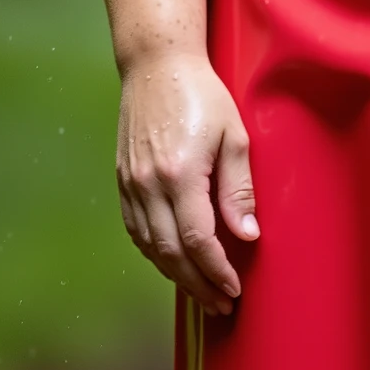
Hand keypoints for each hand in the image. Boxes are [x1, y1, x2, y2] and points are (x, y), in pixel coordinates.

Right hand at [115, 49, 257, 313]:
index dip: (216, 271)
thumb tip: (246, 236)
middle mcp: (148, 183)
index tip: (234, 290)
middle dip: (198, 283)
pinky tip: (175, 262)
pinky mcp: (123, 180)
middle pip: (171, 252)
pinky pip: (137, 229)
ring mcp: (130, 183)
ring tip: (203, 291)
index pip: (197, 240)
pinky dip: (155, 253)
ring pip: (150, 246)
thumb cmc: (203, 95)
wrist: (155, 65)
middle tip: (222, 303)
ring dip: (176, 274)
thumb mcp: (234, 137)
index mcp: (179, 173)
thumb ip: (238, 190)